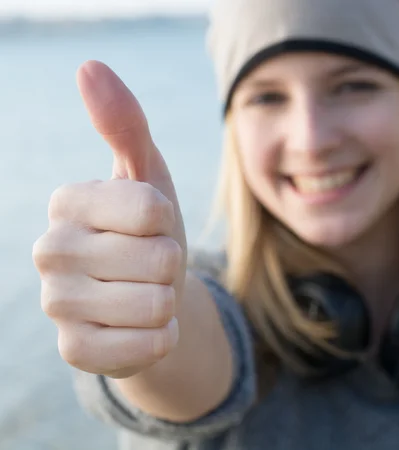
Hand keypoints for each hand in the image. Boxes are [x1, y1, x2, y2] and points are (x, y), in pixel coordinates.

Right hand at [33, 61, 187, 378]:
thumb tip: (89, 67)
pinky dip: (161, 337)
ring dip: (167, 301)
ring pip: (155, 303)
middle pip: (159, 258)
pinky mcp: (75, 351)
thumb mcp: (147, 174)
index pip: (150, 207)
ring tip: (145, 294)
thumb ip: (124, 123)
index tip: (149, 225)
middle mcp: (50, 250)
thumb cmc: (151, 231)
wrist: (149, 295)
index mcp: (68, 201)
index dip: (167, 220)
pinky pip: (145, 347)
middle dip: (170, 264)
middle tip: (148, 265)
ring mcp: (57, 305)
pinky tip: (141, 327)